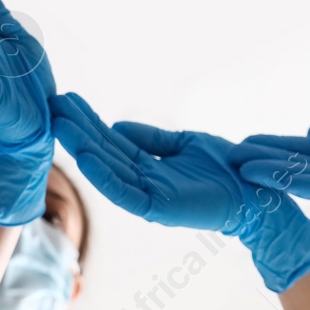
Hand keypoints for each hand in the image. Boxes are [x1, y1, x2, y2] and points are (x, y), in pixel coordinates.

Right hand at [51, 93, 309, 291]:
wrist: (256, 191)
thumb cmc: (224, 169)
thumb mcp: (183, 143)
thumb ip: (151, 139)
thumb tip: (116, 128)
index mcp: (147, 167)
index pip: (110, 142)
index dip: (88, 123)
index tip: (67, 101)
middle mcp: (142, 182)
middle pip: (103, 153)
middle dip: (78, 130)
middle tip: (53, 105)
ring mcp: (149, 196)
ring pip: (108, 170)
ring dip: (82, 147)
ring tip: (61, 123)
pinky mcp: (159, 208)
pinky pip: (125, 192)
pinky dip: (104, 175)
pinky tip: (85, 155)